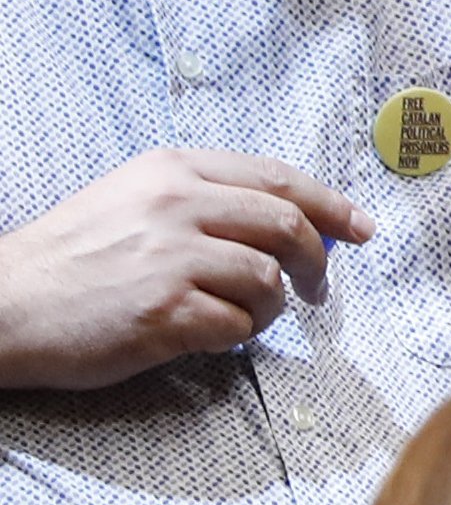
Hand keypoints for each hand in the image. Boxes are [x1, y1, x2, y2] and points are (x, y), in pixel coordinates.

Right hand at [0, 148, 373, 389]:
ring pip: (269, 278)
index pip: (278, 179)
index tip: (361, 227)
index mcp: (174, 171)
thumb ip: (207, 199)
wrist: (2, 304)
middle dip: (318, 259)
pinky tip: (215, 334)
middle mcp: (177, 207)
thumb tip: (292, 218)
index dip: (331, 204)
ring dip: (271, 304)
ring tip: (247, 315)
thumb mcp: (133, 198)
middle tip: (319, 287)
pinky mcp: (164, 313)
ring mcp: (171, 260)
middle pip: (288, 225)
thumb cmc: (72, 257)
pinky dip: (240, 333)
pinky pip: (239, 324)